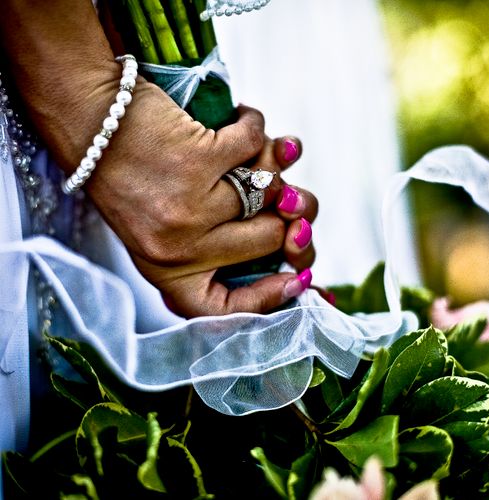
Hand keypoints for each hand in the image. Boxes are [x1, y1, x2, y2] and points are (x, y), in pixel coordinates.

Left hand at [85, 83, 317, 316]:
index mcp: (168, 272)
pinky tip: (241, 120)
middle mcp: (178, 249)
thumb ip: (216, 240)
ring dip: (271, 162)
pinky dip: (257, 127)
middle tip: (287, 193)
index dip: (272, 297)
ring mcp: (188, 209)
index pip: (226, 308)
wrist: (91, 120)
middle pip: (269, 240)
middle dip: (288, 211)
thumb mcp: (163, 226)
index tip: (300, 279)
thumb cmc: (132, 175)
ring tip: (254, 149)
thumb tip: (291, 230)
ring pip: (269, 191)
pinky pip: (259, 147)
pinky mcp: (196, 162)